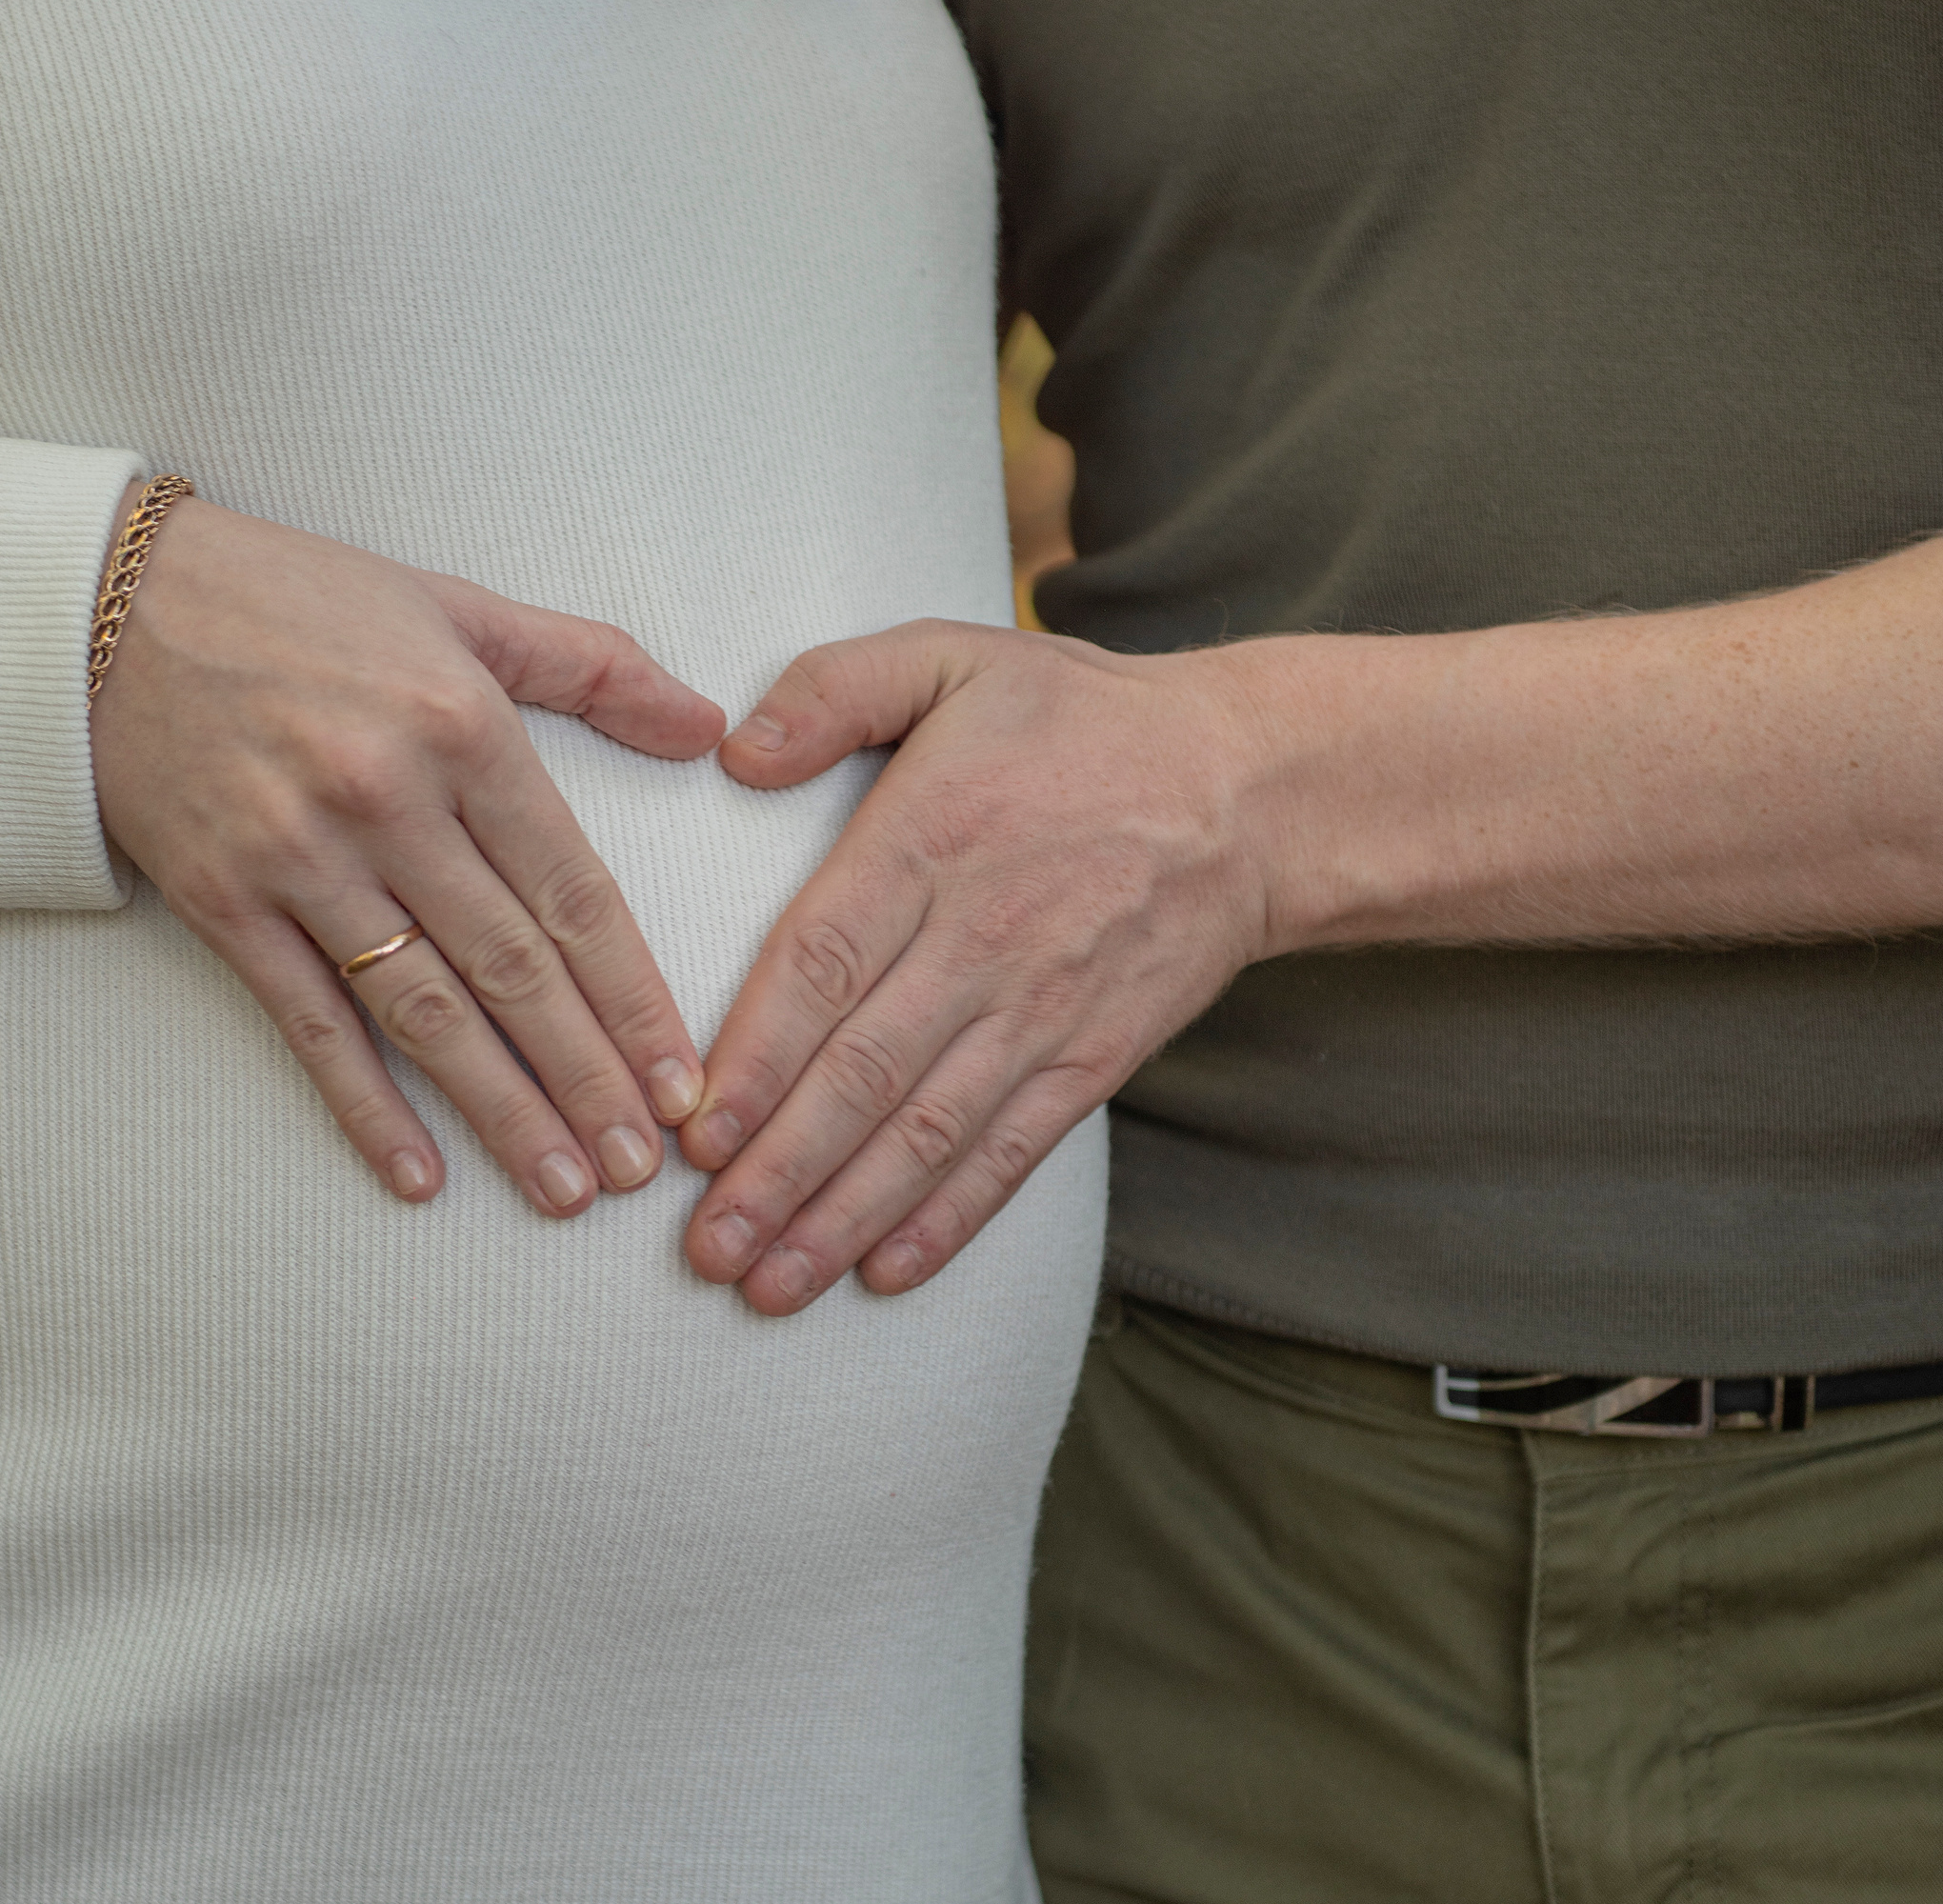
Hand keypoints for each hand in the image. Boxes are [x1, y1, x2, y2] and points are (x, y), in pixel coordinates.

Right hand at [91, 493, 726, 1216]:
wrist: (105, 602)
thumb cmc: (296, 601)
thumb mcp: (458, 608)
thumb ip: (591, 666)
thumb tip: (706, 724)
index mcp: (462, 726)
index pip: (573, 892)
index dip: (635, 997)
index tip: (679, 1078)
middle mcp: (388, 798)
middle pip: (512, 968)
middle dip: (588, 1076)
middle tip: (640, 1166)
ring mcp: (300, 857)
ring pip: (425, 1011)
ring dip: (502, 1109)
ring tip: (563, 1188)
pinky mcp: (223, 901)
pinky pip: (310, 1021)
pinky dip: (365, 1105)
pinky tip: (420, 1175)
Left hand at [679, 620, 1269, 1313]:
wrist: (1250, 789)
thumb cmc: (1080, 720)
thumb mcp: (953, 657)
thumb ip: (834, 690)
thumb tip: (734, 752)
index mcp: (932, 839)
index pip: (822, 965)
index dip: (755, 1059)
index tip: (692, 1134)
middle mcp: (983, 938)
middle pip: (863, 1074)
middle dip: (776, 1174)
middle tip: (703, 1248)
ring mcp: (1043, 1009)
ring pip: (928, 1133)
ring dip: (842, 1217)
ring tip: (768, 1285)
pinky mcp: (1094, 1058)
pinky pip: (1013, 1153)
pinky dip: (951, 1220)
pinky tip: (887, 1273)